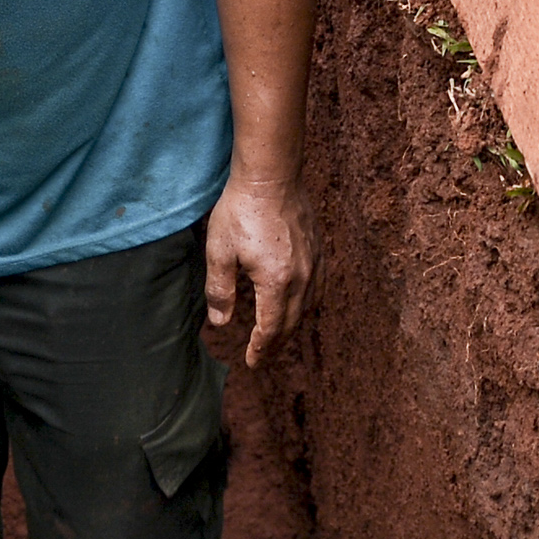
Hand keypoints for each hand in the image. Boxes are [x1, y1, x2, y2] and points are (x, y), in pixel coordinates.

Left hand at [203, 170, 312, 366]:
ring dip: (292, 327)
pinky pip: (319, 288)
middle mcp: (302, 277)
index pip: (271, 328)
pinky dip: (308, 305)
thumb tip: (221, 322)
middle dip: (276, 344)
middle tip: (263, 357)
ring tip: (278, 337)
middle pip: (292, 323)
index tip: (252, 362)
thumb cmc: (241, 210)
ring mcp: (315, 263)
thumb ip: (220, 290)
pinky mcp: (319, 250)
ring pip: (308, 307)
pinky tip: (299, 305)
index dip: (261, 349)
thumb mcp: (219, 251)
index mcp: (277, 282)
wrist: (271, 176)